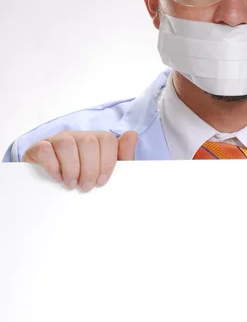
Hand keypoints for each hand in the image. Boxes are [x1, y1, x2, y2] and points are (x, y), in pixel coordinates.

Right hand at [21, 130, 137, 190]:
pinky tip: (57, 178)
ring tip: (72, 184)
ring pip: (67, 143)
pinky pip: (46, 149)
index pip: (107, 140)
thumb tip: (132, 135)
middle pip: (88, 142)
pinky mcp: (40, 147)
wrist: (50, 179)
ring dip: (71, 168)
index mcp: (95, 139)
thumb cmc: (83, 174)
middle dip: (90, 168)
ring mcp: (58, 139)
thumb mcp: (105, 167)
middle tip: (86, 186)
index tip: (102, 181)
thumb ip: (122, 155)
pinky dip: (53, 166)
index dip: (107, 162)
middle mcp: (77, 136)